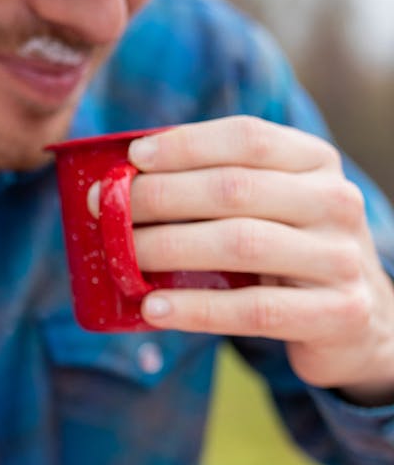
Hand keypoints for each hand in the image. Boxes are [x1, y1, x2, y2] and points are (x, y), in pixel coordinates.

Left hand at [127, 116, 393, 403]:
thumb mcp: (270, 212)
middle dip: (160, 196)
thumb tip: (125, 183)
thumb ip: (219, 192)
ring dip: (169, 248)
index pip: (247, 138)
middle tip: (105, 210)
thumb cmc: (289, 260)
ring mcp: (340, 258)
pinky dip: (196, 309)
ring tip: (121, 257)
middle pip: (234, 189)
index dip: (185, 144)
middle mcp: (335, 202)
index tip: (132, 159)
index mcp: (316, 164)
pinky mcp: (336, 313)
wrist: (359, 326)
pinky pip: (253, 310)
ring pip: (241, 244)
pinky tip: (154, 309)